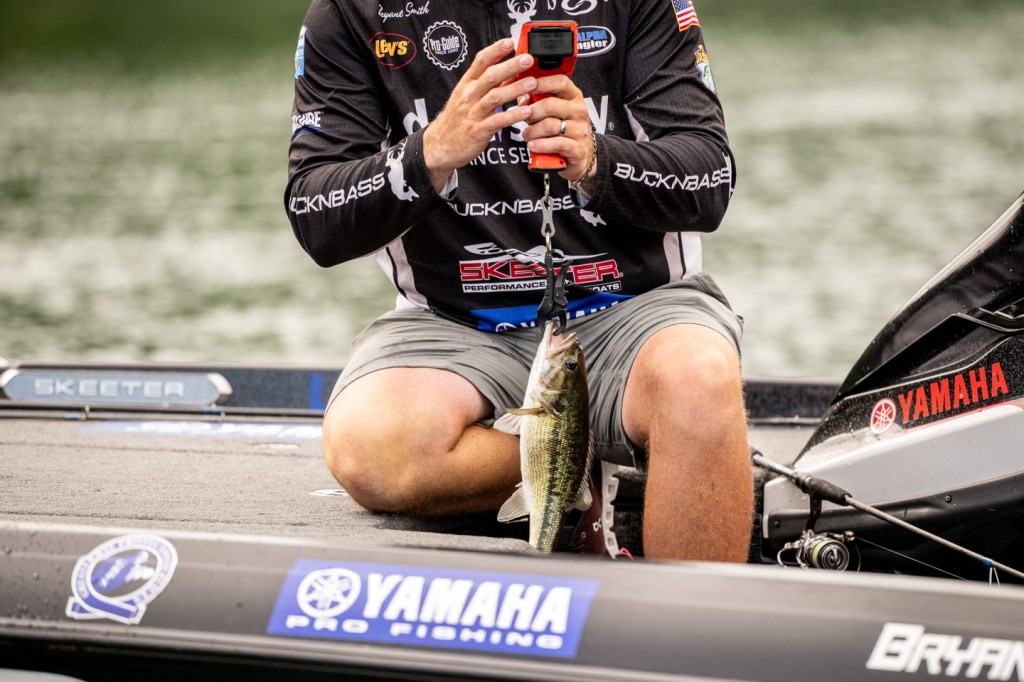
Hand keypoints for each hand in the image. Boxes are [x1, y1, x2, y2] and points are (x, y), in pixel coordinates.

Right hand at [423, 39, 539, 191]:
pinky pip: (496, 121)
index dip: (495, 50)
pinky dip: (512, 116)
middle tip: (528, 59)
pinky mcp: (478, 131)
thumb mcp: (469, 97)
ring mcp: (473, 113)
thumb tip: (512, 71)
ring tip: (532, 83)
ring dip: (515, 89)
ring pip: (495, 97)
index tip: (510, 42)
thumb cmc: (457, 120)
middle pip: (490, 76)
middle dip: (510, 66)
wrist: (439, 145)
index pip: (480, 61)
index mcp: (467, 84)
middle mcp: (469, 96)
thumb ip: (490, 85)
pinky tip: (526, 111)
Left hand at [520, 74, 595, 191]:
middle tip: (524, 120)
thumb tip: (521, 96)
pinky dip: (540, 145)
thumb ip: (536, 100)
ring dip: (532, 131)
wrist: (580, 154)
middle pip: (550, 105)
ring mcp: (580, 130)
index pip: (560, 82)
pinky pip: (555, 144)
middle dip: (531, 113)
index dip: (542, 83)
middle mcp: (579, 111)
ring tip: (527, 135)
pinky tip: (533, 145)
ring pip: (549, 126)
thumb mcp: (551, 111)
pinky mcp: (578, 148)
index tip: (526, 86)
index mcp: (574, 97)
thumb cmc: (562, 128)